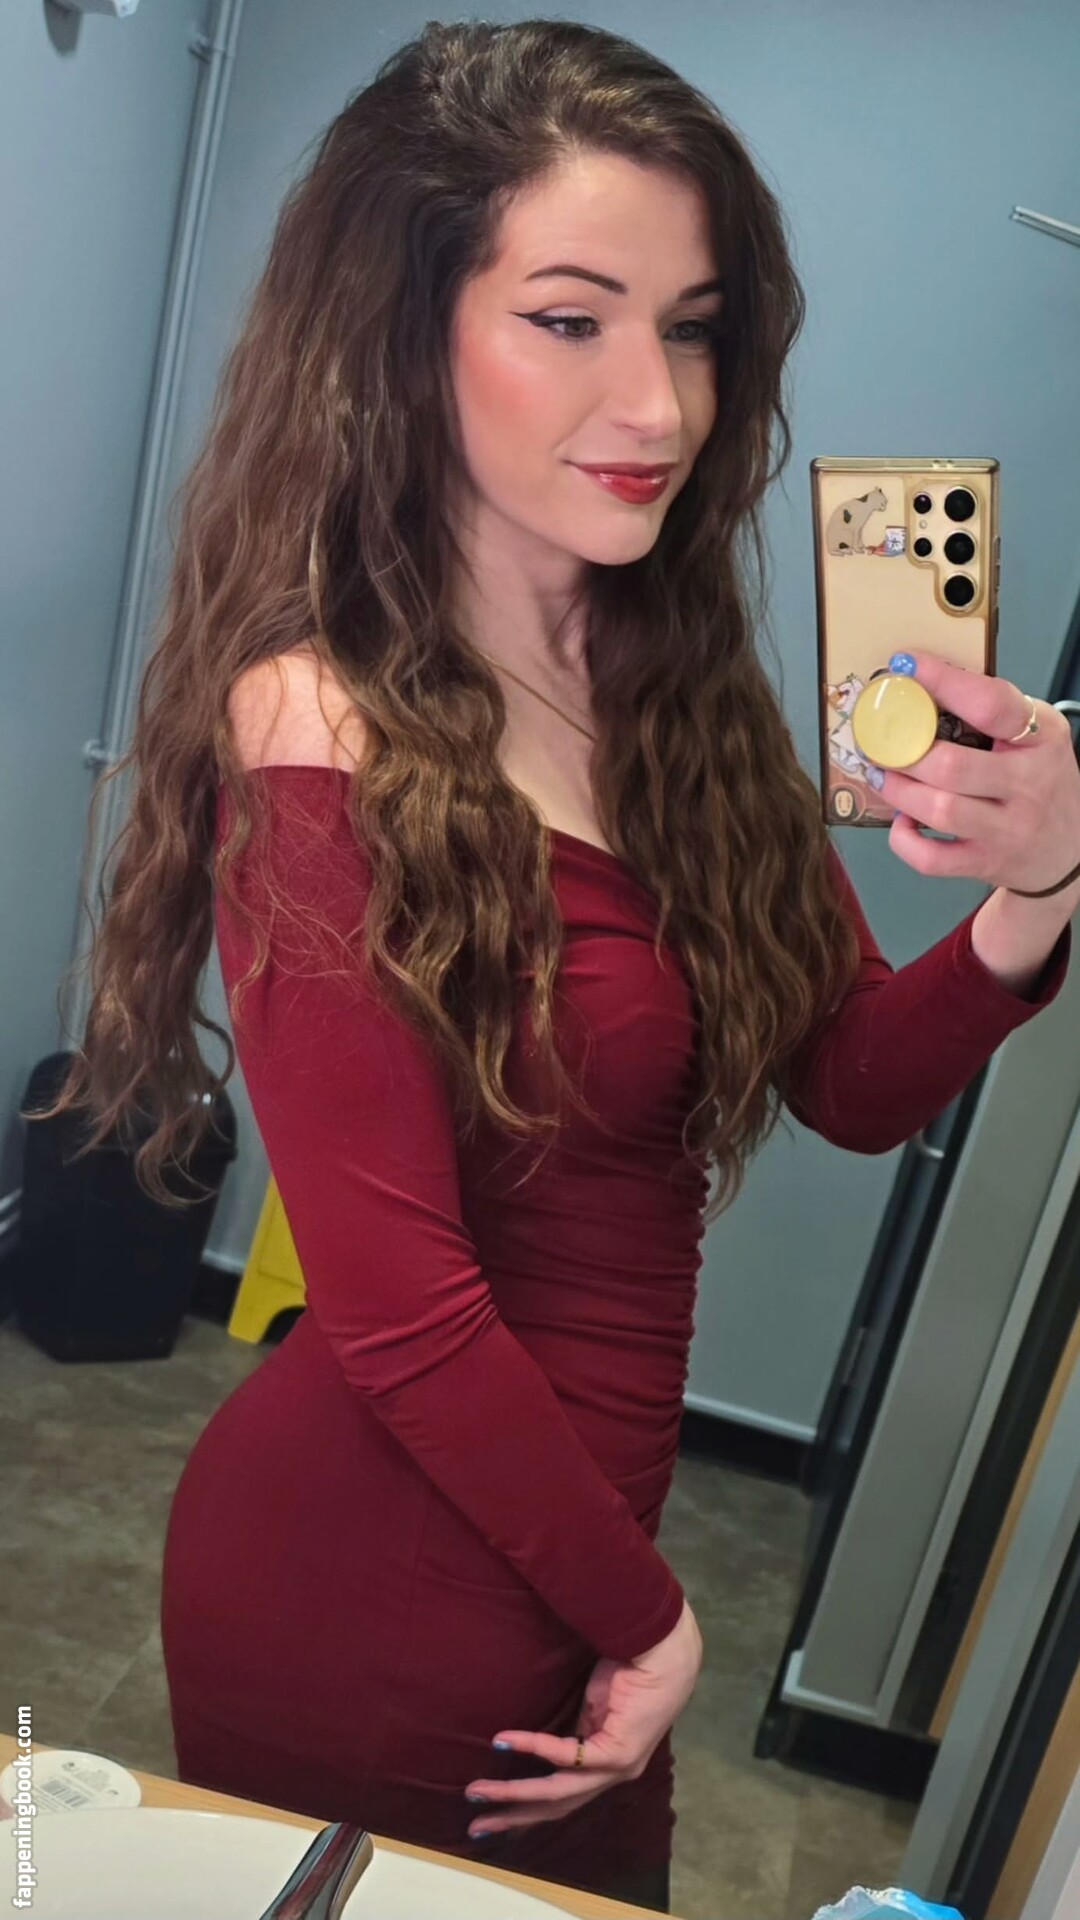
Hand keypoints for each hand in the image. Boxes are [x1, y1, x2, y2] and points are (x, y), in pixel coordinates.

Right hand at [463, 1598, 702, 1838]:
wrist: (661, 1648)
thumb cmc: (629, 1669)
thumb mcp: (594, 1707)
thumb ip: (575, 1730)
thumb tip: (545, 1745)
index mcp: (606, 1765)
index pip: (562, 1799)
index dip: (527, 1809)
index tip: (494, 1817)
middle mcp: (613, 1775)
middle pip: (556, 1807)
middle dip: (514, 1816)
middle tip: (477, 1826)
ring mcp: (618, 1769)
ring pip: (558, 1792)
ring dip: (514, 1793)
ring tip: (479, 1791)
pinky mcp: (618, 1753)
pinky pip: (567, 1756)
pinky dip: (533, 1747)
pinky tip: (506, 1741)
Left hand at [870, 652, 1079, 894]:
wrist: (1071, 848)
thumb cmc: (1042, 781)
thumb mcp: (1037, 735)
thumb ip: (993, 711)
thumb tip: (925, 683)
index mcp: (1041, 739)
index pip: (991, 705)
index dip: (944, 682)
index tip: (908, 666)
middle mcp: (1028, 784)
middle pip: (951, 766)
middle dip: (905, 752)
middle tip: (882, 741)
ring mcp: (1008, 830)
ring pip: (939, 810)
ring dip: (897, 790)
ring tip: (883, 775)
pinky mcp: (987, 863)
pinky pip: (932, 859)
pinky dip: (904, 840)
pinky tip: (903, 821)